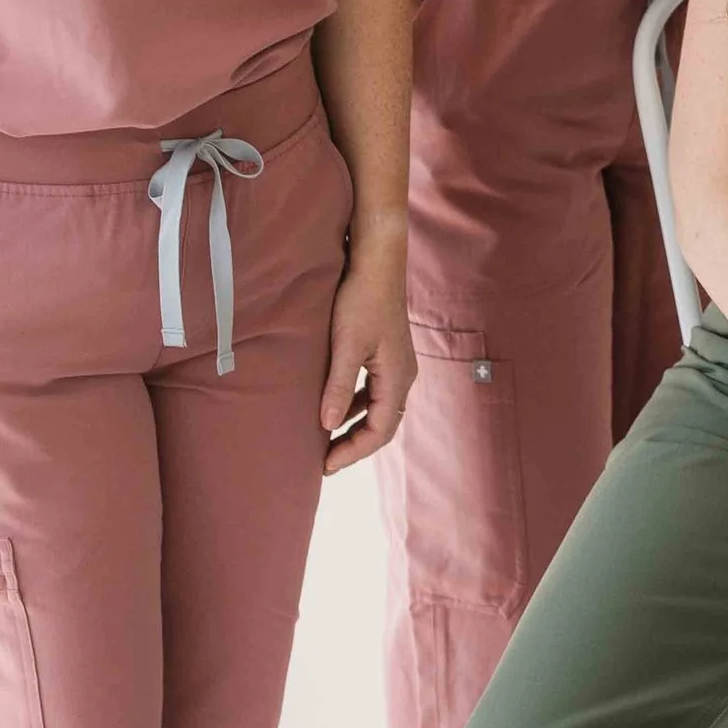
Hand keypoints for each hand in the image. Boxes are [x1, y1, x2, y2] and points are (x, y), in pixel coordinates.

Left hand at [321, 230, 414, 473]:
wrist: (377, 262)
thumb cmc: (361, 299)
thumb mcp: (345, 344)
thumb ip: (338, 386)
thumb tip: (327, 425)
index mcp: (397, 379)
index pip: (379, 431)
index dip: (353, 451)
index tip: (325, 465)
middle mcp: (402, 376)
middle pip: (382, 425)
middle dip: (355, 445)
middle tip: (325, 462)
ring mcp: (396, 365)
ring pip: (378, 410)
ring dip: (355, 427)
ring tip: (329, 441)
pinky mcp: (386, 354)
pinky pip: (373, 392)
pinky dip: (355, 407)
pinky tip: (336, 408)